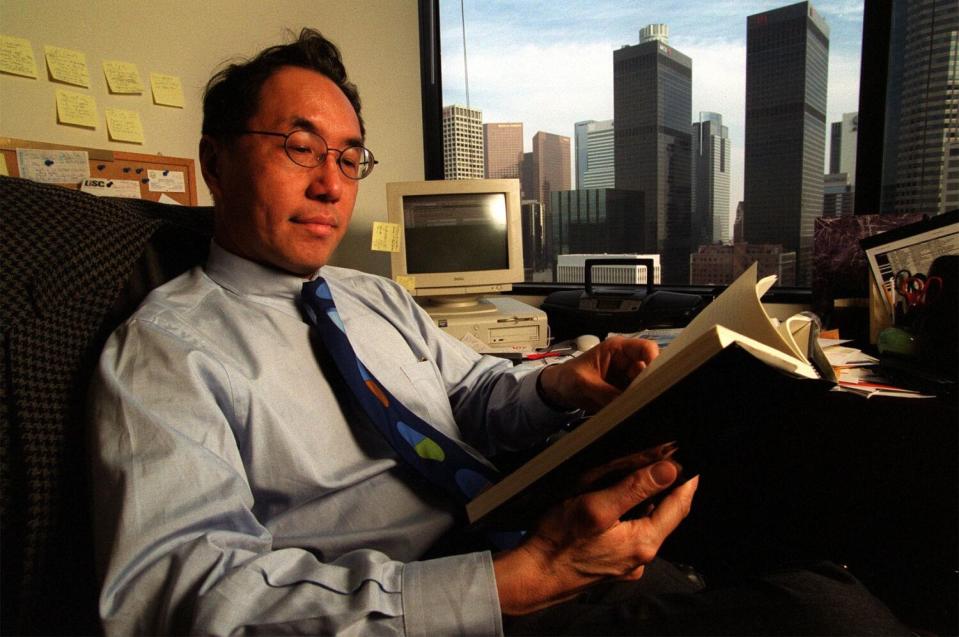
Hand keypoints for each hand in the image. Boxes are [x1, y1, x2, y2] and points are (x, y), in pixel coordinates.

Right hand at [493, 458, 697, 615]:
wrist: (533, 575)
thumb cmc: (558, 542)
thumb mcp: (596, 506)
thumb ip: (634, 488)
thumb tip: (668, 470)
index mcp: (643, 543)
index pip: (678, 506)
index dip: (687, 481)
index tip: (691, 461)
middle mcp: (641, 557)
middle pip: (665, 515)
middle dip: (665, 489)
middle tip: (664, 463)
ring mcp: (627, 563)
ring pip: (647, 524)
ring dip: (646, 502)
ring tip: (636, 480)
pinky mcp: (613, 564)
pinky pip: (631, 535)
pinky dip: (630, 516)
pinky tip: (614, 506)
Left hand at [538, 336, 658, 411]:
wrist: (559, 390)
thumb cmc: (568, 377)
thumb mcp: (583, 383)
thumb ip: (605, 392)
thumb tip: (625, 404)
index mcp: (618, 349)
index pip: (646, 348)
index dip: (655, 361)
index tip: (656, 380)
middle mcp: (627, 361)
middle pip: (651, 370)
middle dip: (648, 385)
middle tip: (640, 399)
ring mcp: (628, 377)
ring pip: (646, 386)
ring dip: (640, 397)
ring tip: (631, 406)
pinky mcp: (626, 391)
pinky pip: (637, 398)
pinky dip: (634, 404)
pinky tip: (628, 410)